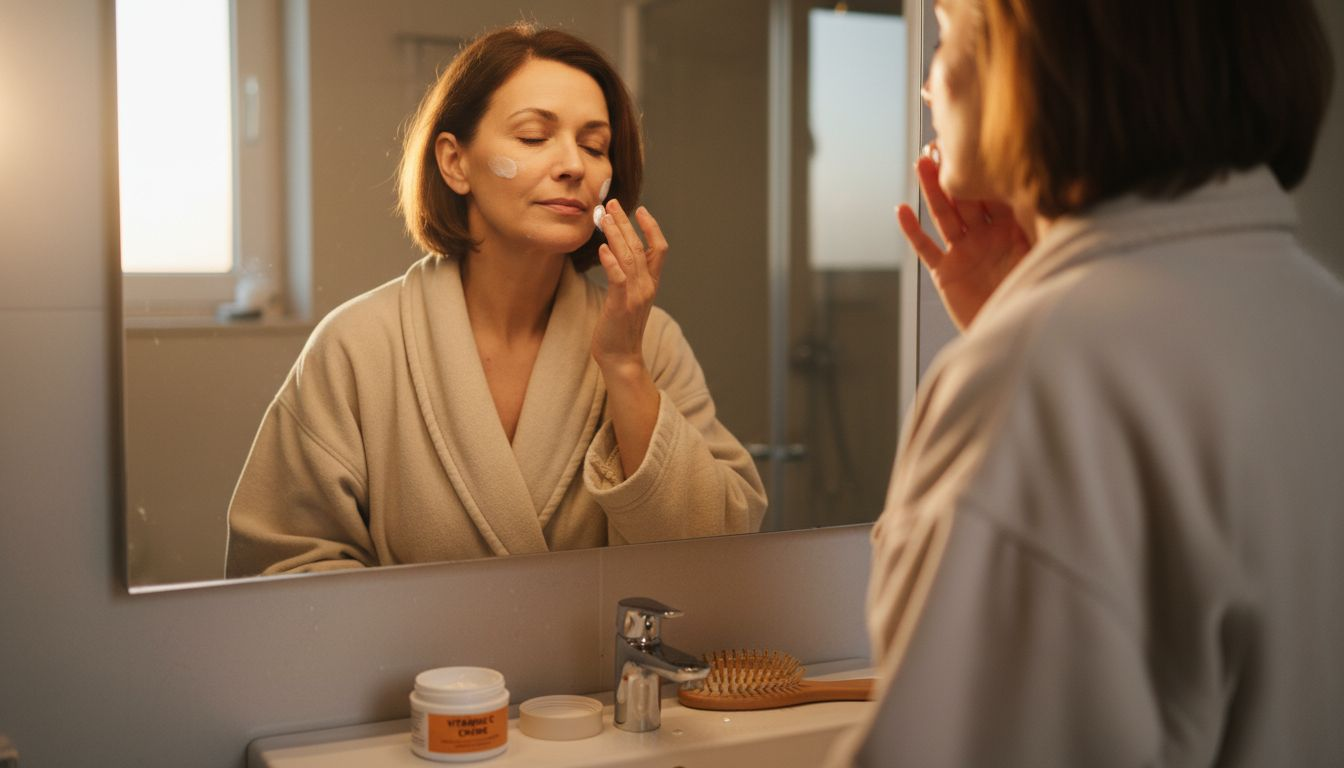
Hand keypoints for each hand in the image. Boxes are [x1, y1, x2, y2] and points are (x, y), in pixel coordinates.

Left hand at [591, 199, 667, 373]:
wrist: (621, 358)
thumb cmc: (620, 328)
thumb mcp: (629, 299)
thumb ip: (628, 278)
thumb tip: (617, 256)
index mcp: (650, 284)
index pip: (659, 249)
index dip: (652, 227)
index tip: (640, 210)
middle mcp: (646, 287)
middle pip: (640, 246)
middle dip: (625, 222)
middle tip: (611, 203)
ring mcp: (635, 296)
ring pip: (629, 257)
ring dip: (615, 234)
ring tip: (602, 216)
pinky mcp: (620, 305)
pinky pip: (618, 278)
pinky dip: (611, 261)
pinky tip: (602, 248)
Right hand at [897, 155, 1030, 329]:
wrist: (1019, 331)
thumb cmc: (1040, 292)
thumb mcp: (1047, 252)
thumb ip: (1045, 223)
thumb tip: (1054, 187)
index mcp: (1011, 227)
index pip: (994, 190)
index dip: (984, 167)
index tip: (976, 140)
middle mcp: (985, 234)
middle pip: (965, 195)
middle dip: (953, 169)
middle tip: (941, 141)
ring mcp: (964, 251)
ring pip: (944, 214)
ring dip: (932, 189)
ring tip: (922, 162)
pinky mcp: (946, 272)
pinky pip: (926, 248)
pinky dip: (912, 230)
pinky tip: (901, 210)